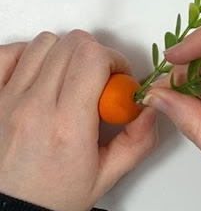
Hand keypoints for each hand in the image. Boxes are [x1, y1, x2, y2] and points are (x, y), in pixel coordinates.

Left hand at [0, 31, 156, 210]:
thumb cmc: (50, 198)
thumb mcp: (105, 177)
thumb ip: (137, 142)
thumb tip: (149, 110)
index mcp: (67, 127)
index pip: (93, 58)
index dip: (115, 60)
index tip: (117, 80)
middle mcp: (34, 109)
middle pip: (73, 44)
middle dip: (96, 55)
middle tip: (98, 80)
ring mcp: (7, 101)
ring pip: (44, 43)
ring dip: (64, 54)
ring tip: (69, 77)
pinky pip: (7, 54)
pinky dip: (27, 55)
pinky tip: (40, 73)